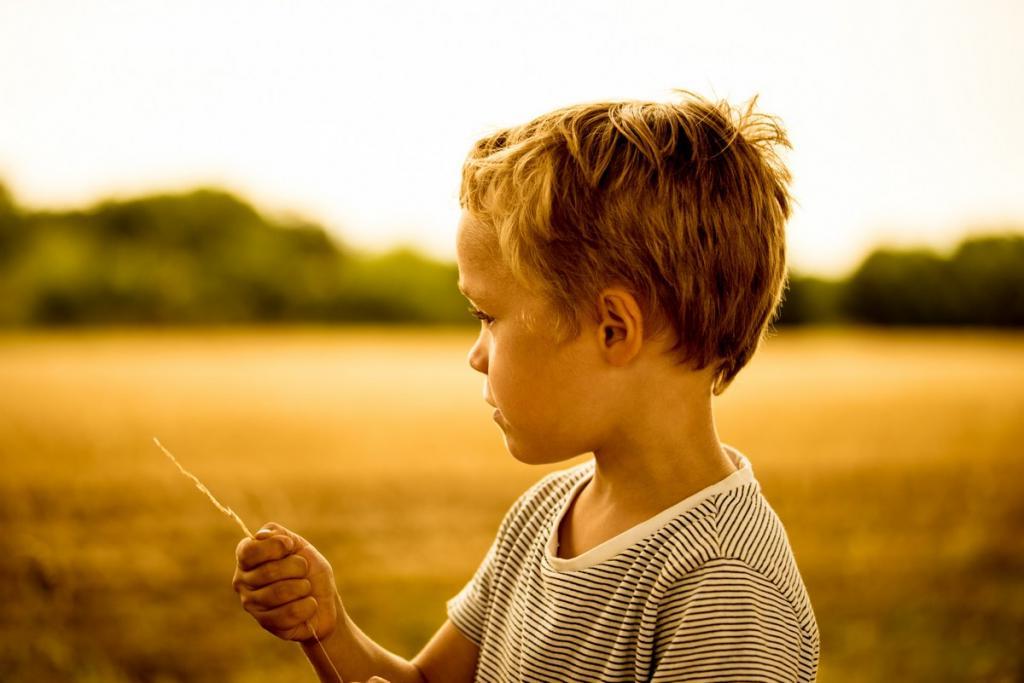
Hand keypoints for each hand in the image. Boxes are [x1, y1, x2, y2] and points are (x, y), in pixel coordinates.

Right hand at [232, 522, 340, 641]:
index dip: (274, 547)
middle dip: (297, 568)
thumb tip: (259, 536)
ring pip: (279, 593)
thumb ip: (279, 534)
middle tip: (304, 570)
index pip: (248, 551)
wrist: (324, 601)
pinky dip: (307, 606)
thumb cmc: (310, 570)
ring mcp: (251, 604)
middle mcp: (242, 580)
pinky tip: (309, 605)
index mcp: (247, 558)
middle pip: (269, 571)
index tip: (290, 546)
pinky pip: (289, 613)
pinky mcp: (265, 623)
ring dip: (303, 587)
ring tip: (306, 588)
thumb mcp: (299, 545)